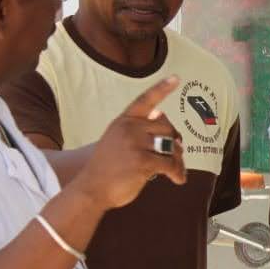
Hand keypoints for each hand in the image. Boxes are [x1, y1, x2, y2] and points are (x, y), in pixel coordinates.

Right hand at [68, 77, 184, 211]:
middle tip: (178, 155)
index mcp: (123, 121)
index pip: (145, 100)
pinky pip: (170, 163)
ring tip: (178, 171)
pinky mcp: (142, 161)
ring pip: (170, 146)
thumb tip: (173, 137)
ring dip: (178, 160)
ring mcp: (135, 143)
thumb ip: (138, 134)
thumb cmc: (107, 170)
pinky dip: (178, 172)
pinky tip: (178, 180)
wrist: (91, 189)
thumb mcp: (117, 142)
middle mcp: (129, 128)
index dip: (162, 89)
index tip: (177, 78)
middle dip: (175, 141)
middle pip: (166, 127)